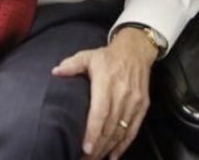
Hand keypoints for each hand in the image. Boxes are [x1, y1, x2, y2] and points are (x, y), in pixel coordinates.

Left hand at [52, 27, 157, 159]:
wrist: (137, 50)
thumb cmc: (108, 56)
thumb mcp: (89, 56)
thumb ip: (72, 65)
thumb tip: (55, 72)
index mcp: (107, 82)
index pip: (101, 112)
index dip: (94, 131)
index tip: (86, 148)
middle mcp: (123, 94)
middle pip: (110, 126)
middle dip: (98, 147)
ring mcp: (134, 101)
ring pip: (121, 131)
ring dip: (108, 148)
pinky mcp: (143, 106)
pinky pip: (134, 129)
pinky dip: (124, 145)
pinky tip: (113, 156)